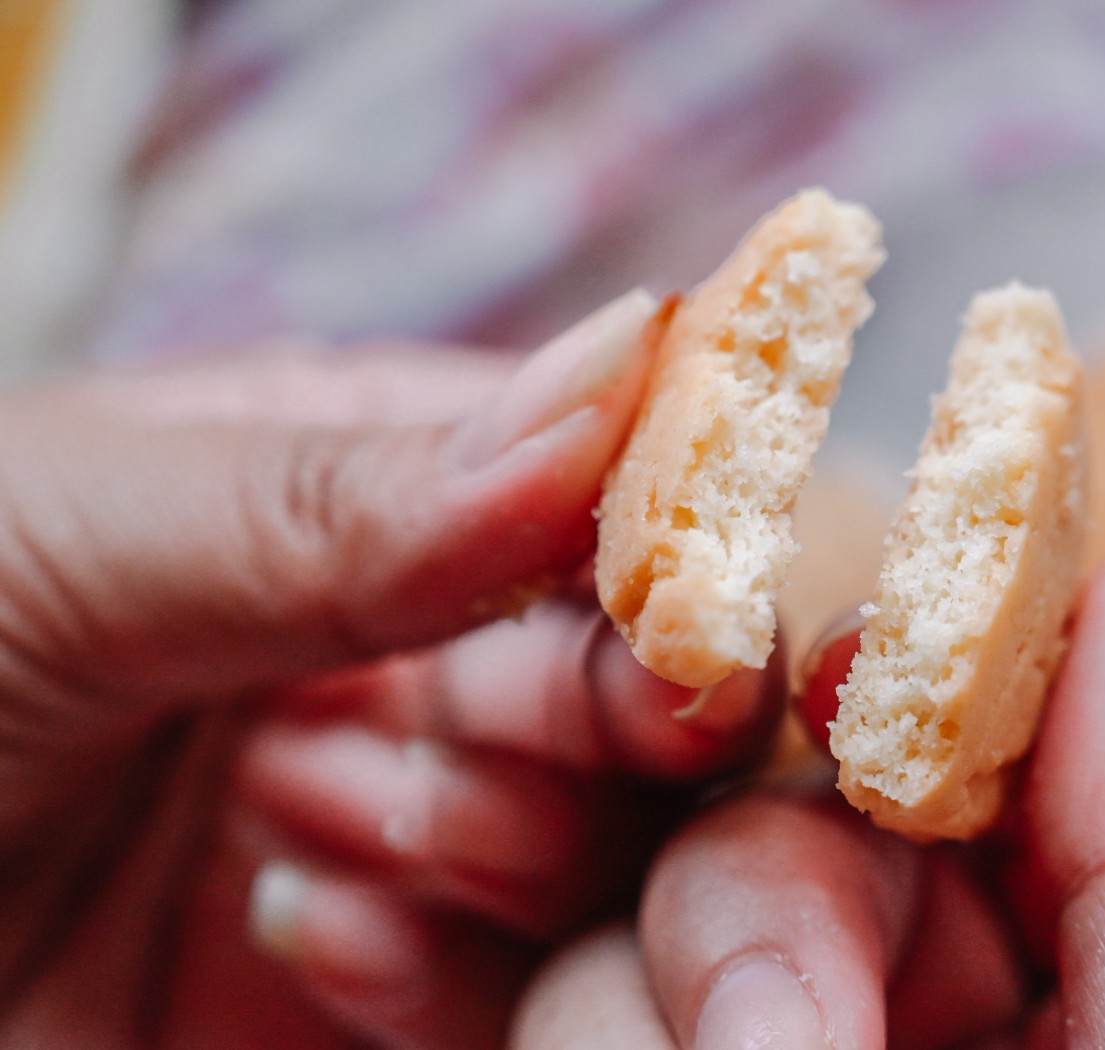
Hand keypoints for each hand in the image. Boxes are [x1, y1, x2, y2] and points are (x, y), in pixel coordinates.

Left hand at [0, 290, 784, 1048]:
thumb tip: (616, 374)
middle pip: (643, 684)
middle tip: (469, 729)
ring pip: (613, 849)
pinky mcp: (391, 1000)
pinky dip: (452, 974)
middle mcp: (415, 660)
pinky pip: (525, 996)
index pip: (601, 497)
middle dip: (595, 709)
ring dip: (497, 842)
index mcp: (364, 494)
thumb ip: (337, 491)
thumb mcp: (61, 532)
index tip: (685, 619)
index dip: (666, 549)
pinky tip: (310, 933)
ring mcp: (416, 838)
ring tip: (299, 823)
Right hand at [514, 515, 1104, 1047]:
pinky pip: (519, 1024)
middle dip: (741, 930)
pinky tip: (419, 972)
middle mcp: (883, 1014)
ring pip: (603, 961)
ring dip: (627, 1021)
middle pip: (733, 854)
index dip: (858, 720)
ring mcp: (742, 1049)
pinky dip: (471, 1011)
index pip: (908, 779)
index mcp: (1044, 972)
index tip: (833, 678)